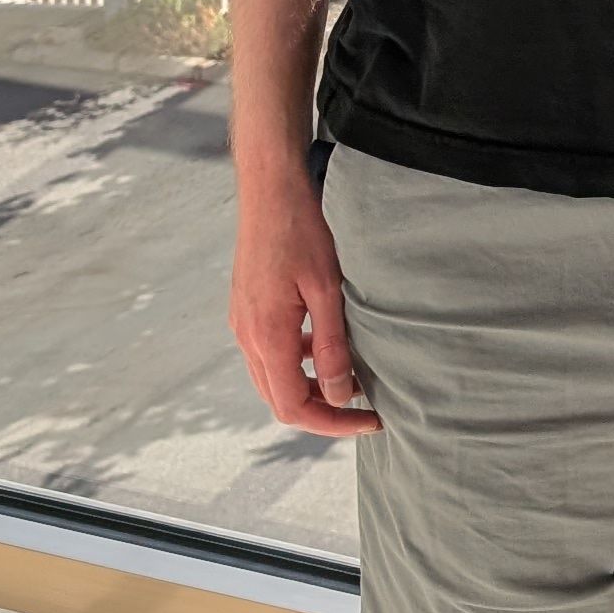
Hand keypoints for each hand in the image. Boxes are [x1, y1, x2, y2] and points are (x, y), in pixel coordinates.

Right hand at [231, 166, 377, 437]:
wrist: (270, 189)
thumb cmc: (302, 230)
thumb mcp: (327, 289)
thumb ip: (331, 346)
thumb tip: (341, 396)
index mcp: (266, 337)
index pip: (295, 408)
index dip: (333, 423)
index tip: (370, 420)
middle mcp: (247, 337)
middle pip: (281, 401)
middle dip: (323, 412)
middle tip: (364, 408)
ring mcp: (243, 324)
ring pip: (274, 380)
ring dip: (309, 388)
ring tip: (350, 379)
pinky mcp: (247, 310)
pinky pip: (269, 354)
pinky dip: (296, 363)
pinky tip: (323, 345)